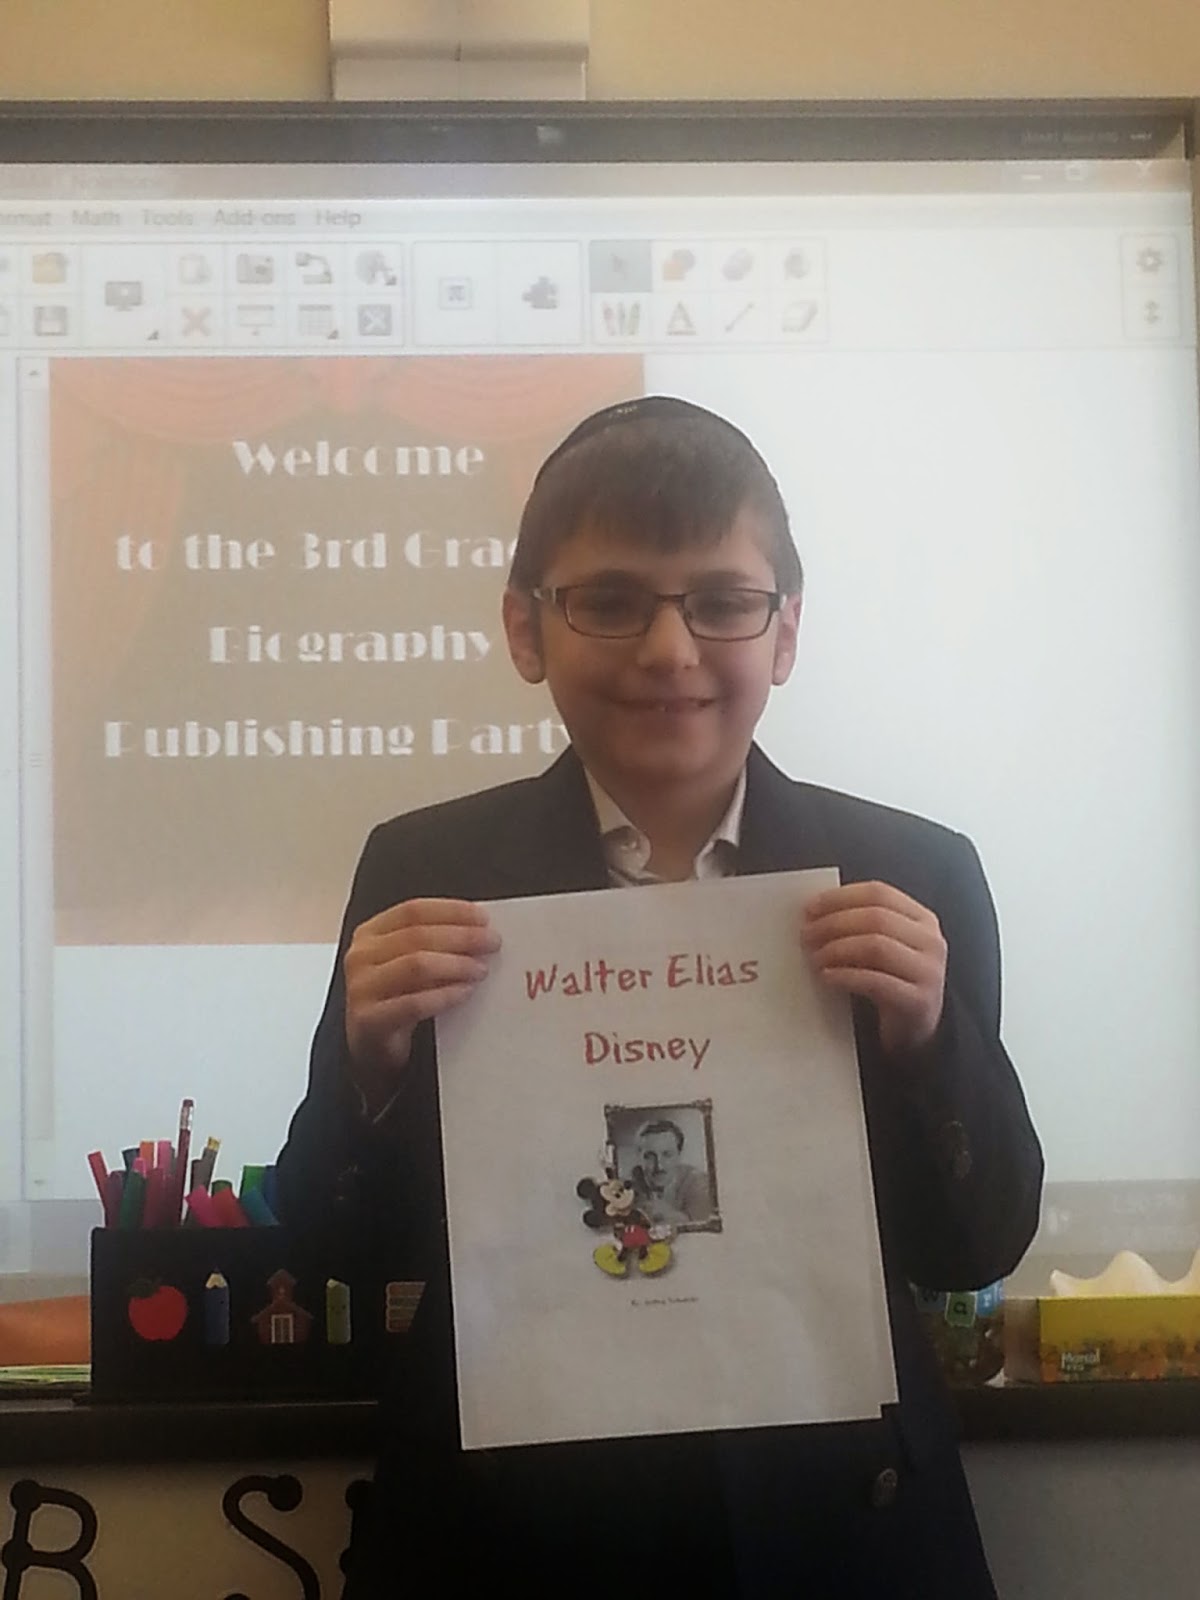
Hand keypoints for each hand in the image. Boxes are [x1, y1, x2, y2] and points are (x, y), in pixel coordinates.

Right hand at [343, 898, 499, 1107]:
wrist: (372, 1046)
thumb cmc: (397, 998)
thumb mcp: (409, 963)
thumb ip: (436, 943)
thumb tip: (480, 930)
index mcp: (371, 933)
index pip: (413, 910)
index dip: (451, 911)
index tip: (483, 918)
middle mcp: (361, 955)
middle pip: (417, 935)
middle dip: (461, 937)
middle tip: (492, 943)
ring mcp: (361, 987)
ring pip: (416, 964)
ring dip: (456, 965)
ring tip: (480, 970)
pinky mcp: (369, 1020)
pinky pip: (413, 1003)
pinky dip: (444, 995)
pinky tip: (465, 992)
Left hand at [800, 881, 946, 1056]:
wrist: (915, 1027)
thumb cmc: (892, 980)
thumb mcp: (884, 946)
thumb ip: (859, 925)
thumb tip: (813, 913)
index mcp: (921, 918)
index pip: (878, 893)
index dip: (840, 897)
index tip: (810, 908)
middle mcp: (930, 941)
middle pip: (875, 917)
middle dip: (833, 923)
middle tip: (806, 934)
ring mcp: (929, 971)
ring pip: (876, 946)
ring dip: (837, 949)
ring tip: (815, 957)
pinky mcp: (919, 1001)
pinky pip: (876, 982)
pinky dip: (845, 976)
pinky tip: (826, 977)